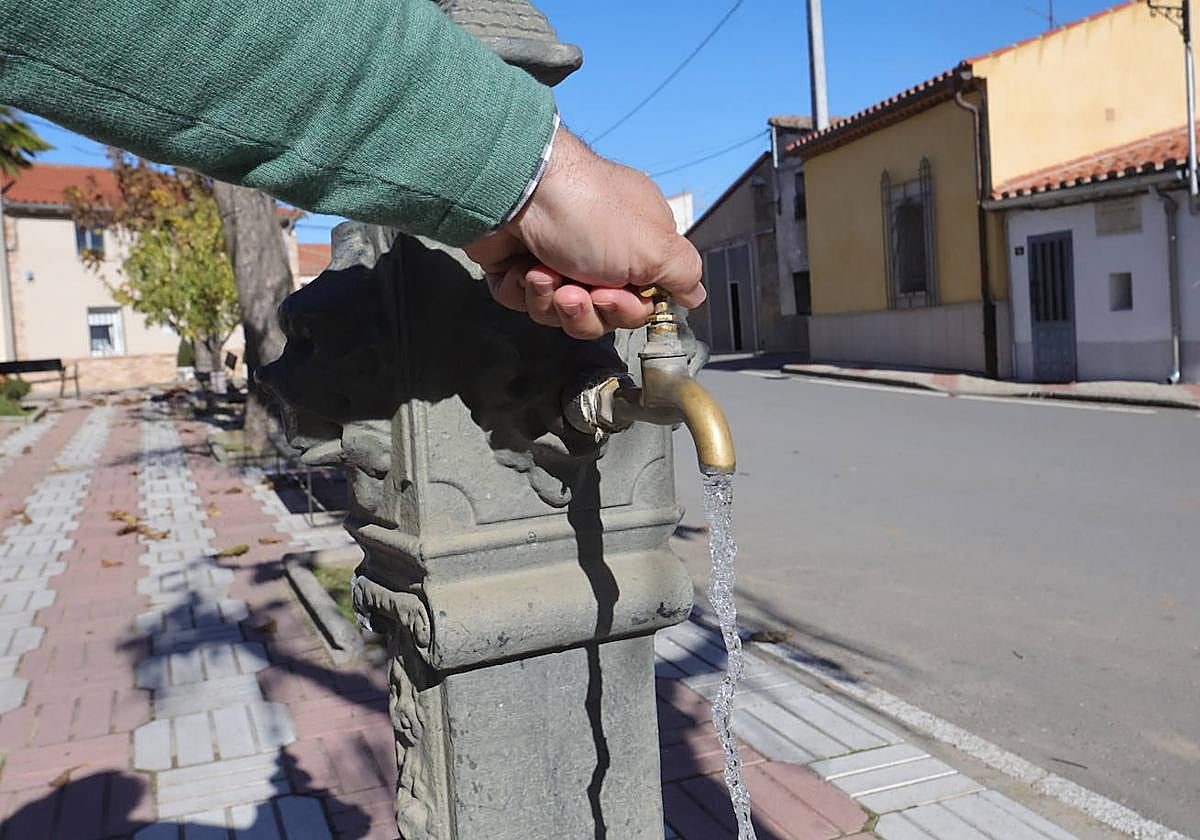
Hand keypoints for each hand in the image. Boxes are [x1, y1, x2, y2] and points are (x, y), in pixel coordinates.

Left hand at [465, 126, 705, 339]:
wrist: (518, 188)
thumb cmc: (589, 211)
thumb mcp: (655, 245)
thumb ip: (683, 273)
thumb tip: (696, 292)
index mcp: (634, 246)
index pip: (640, 303)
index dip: (626, 310)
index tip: (614, 295)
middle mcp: (596, 253)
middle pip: (598, 316)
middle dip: (585, 311)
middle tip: (575, 290)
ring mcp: (553, 260)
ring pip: (558, 314)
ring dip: (551, 301)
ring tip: (543, 273)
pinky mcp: (515, 267)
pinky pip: (523, 302)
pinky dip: (521, 291)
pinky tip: (522, 268)